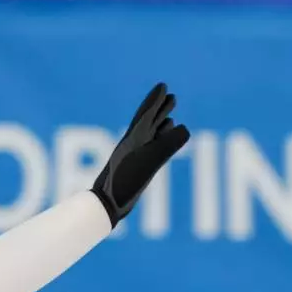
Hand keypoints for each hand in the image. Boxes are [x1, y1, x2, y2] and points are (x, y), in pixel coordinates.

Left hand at [91, 82, 190, 226]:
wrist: (105, 205)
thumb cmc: (124, 184)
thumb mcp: (149, 164)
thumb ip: (167, 146)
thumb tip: (185, 128)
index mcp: (132, 139)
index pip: (145, 114)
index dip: (154, 100)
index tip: (162, 86)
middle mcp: (133, 145)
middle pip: (148, 122)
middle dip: (159, 109)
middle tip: (170, 96)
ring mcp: (134, 157)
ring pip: (149, 136)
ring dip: (160, 124)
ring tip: (170, 118)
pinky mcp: (137, 169)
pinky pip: (150, 150)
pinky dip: (159, 143)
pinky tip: (162, 145)